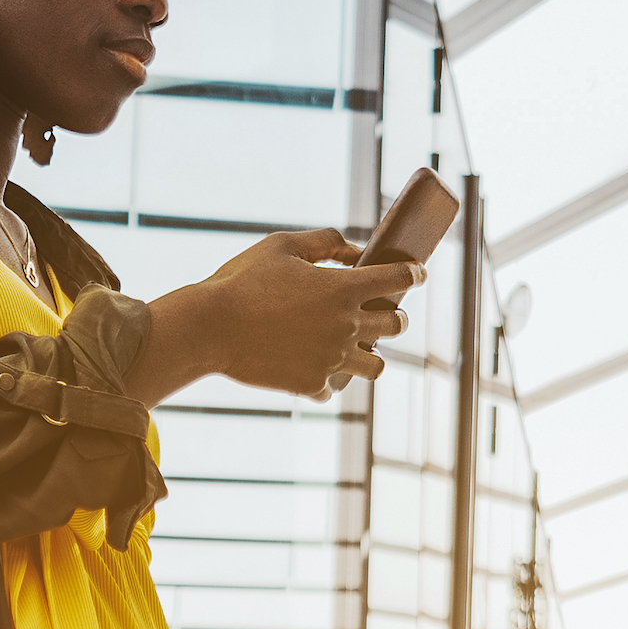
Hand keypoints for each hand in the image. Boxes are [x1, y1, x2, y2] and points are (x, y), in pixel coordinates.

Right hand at [136, 227, 417, 404]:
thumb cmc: (242, 281)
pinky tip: (314, 369)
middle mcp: (347, 326)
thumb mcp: (282, 246)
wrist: (209, 327)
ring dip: (371, 356)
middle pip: (396, 326)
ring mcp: (333, 359)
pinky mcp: (313, 384)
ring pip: (376, 367)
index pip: (397, 278)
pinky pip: (334, 386)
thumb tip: (355, 250)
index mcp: (344, 288)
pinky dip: (327, 378)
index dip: (412, 273)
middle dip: (395, 317)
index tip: (418, 273)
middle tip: (387, 315)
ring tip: (360, 350)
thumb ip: (324, 242)